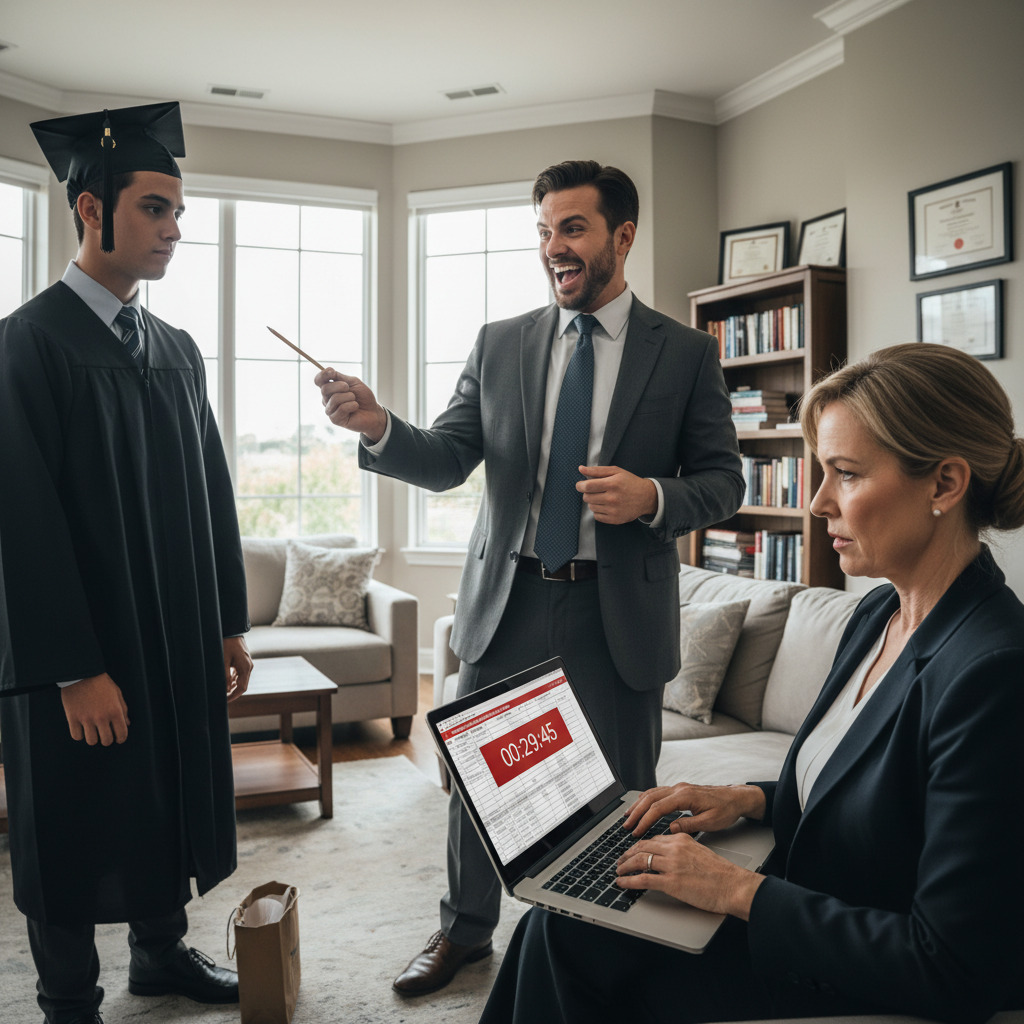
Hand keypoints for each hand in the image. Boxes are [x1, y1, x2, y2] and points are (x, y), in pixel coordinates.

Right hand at [61, 673, 129, 745]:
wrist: (82, 674)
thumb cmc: (102, 683)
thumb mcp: (117, 694)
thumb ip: (123, 710)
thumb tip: (127, 724)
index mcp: (115, 711)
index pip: (121, 734)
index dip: (121, 738)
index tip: (118, 738)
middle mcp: (101, 717)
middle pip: (106, 741)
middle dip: (107, 739)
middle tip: (105, 734)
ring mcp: (86, 719)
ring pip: (91, 741)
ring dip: (93, 738)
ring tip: (93, 731)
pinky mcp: (73, 718)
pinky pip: (77, 736)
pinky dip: (80, 735)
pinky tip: (82, 728)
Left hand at [223, 636, 253, 701]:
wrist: (233, 631)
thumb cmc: (227, 645)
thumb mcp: (224, 661)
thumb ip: (226, 677)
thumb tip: (226, 690)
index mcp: (245, 668)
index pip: (242, 688)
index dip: (233, 696)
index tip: (225, 700)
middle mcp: (249, 667)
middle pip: (243, 685)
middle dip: (233, 692)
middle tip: (223, 697)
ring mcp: (248, 664)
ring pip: (242, 680)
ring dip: (234, 686)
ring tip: (223, 690)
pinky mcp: (245, 661)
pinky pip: (241, 674)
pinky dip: (235, 679)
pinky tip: (228, 681)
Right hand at [314, 367, 387, 440]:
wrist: (373, 411)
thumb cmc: (363, 397)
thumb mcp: (353, 382)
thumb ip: (340, 377)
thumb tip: (328, 370)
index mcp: (330, 389)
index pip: (318, 380)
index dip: (322, 375)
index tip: (332, 371)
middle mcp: (327, 399)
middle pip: (324, 389)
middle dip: (340, 386)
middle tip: (349, 388)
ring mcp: (330, 410)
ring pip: (334, 399)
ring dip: (349, 397)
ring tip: (355, 400)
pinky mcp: (335, 420)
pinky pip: (342, 409)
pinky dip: (352, 405)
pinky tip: (355, 407)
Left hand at [577, 466, 656, 523]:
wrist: (646, 497)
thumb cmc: (629, 482)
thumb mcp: (616, 471)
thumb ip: (597, 470)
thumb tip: (580, 469)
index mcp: (612, 484)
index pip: (587, 486)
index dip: (580, 485)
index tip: (580, 485)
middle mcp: (613, 498)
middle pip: (587, 497)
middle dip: (588, 493)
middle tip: (596, 490)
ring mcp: (614, 510)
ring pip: (591, 507)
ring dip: (594, 501)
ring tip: (604, 497)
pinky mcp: (615, 519)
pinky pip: (596, 516)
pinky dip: (599, 511)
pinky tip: (607, 506)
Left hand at [615, 832, 764, 919]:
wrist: (733, 885)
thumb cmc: (721, 873)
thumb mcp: (700, 851)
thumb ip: (683, 850)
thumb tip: (669, 855)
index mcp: (681, 839)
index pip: (653, 839)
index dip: (639, 846)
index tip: (633, 851)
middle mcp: (674, 849)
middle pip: (642, 846)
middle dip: (627, 854)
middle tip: (620, 860)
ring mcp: (672, 865)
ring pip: (640, 860)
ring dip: (625, 866)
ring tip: (619, 871)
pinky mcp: (671, 882)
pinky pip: (643, 879)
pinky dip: (629, 880)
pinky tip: (622, 883)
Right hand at [622, 782, 765, 836]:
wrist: (736, 798)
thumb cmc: (726, 810)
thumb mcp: (711, 822)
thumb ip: (689, 825)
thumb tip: (671, 829)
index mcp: (686, 796)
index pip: (658, 808)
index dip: (645, 820)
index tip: (636, 832)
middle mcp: (679, 789)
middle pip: (650, 798)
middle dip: (636, 812)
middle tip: (626, 825)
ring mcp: (678, 788)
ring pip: (652, 793)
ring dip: (638, 805)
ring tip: (628, 817)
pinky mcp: (679, 790)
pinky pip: (658, 792)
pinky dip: (646, 800)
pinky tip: (641, 807)